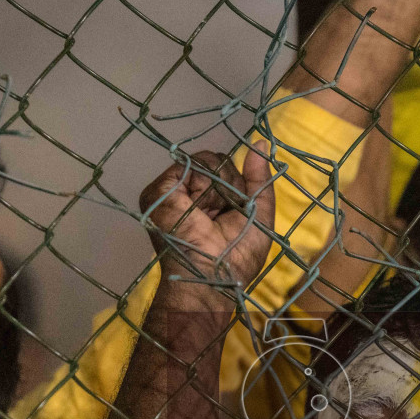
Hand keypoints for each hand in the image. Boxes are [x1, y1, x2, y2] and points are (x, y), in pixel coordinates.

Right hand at [141, 142, 276, 288]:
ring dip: (218, 187)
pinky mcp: (160, 191)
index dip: (239, 185)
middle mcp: (191, 193)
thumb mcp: (259, 214)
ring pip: (206, 161)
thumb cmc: (237, 257)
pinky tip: (200, 208)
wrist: (213, 276)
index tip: (239, 209)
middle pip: (218, 163)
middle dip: (230, 185)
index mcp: (211, 201)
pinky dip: (202, 186)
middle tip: (224, 215)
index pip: (228, 171)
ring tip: (211, 215)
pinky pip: (189, 165)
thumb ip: (259, 179)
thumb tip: (259, 142)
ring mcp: (174, 191)